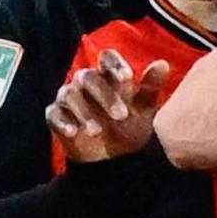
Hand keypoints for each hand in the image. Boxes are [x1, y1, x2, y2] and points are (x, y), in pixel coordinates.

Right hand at [45, 49, 175, 163]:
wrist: (114, 158)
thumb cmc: (129, 127)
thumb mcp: (144, 110)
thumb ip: (150, 87)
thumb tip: (162, 64)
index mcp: (108, 75)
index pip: (107, 58)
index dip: (115, 64)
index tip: (128, 78)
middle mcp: (85, 82)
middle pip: (89, 77)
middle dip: (104, 96)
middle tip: (121, 116)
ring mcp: (68, 98)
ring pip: (70, 95)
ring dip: (84, 113)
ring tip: (97, 131)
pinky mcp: (55, 116)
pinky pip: (54, 114)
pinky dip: (62, 122)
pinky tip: (73, 132)